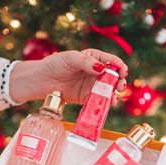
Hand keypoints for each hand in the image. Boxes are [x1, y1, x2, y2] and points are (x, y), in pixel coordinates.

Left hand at [10, 48, 127, 104]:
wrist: (42, 81)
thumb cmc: (55, 65)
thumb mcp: (70, 59)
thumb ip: (86, 62)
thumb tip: (102, 68)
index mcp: (93, 58)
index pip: (111, 61)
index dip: (119, 67)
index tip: (123, 72)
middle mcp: (95, 72)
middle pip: (113, 77)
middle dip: (119, 82)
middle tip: (120, 87)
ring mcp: (91, 85)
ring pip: (108, 90)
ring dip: (113, 94)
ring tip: (114, 99)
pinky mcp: (86, 97)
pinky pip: (98, 100)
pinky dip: (104, 103)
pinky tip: (107, 105)